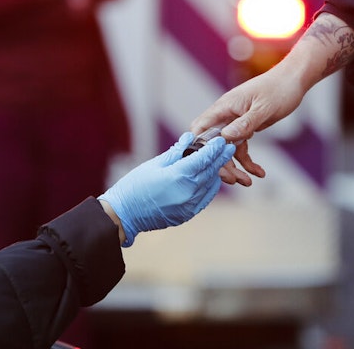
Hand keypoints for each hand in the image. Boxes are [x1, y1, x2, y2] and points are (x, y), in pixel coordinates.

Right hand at [98, 132, 234, 246]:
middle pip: (210, 171)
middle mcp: (188, 191)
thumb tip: (189, 138)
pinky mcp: (187, 214)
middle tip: (229, 147)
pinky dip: (209, 187)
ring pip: (210, 185)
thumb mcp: (155, 164)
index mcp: (179, 176)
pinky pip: (204, 198)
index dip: (214, 149)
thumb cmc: (135, 186)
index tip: (222, 140)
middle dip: (220, 158)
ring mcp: (189, 205)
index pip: (203, 159)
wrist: (124, 214)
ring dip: (216, 172)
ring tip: (220, 161)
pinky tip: (210, 179)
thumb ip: (176, 152)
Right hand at [192, 13, 353, 185]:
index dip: (198, 148)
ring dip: (236, 167)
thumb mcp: (264, 108)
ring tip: (248, 182)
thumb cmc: (279, 89)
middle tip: (234, 180)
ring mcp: (235, 122)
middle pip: (214, 145)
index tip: (206, 166)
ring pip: (228, 150)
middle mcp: (225, 115)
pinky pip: (241, 148)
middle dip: (221, 164)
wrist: (294, 80)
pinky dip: (248, 161)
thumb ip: (245, 123)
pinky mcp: (245, 127)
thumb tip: (225, 137)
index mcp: (224, 107)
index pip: (200, 129)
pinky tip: (259, 172)